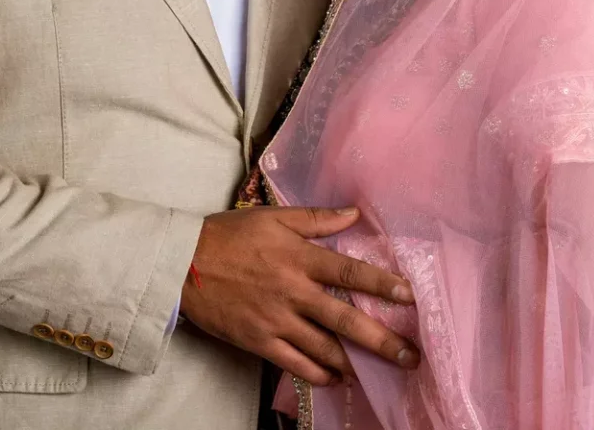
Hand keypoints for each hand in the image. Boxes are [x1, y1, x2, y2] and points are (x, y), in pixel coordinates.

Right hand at [181, 205, 419, 385]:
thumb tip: (354, 213)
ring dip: (356, 364)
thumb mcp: (273, 217)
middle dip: (382, 341)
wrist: (182, 264)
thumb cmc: (228, 235)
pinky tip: (337, 379)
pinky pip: (295, 365)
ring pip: (324, 349)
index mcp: (299, 258)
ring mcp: (276, 321)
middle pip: (346, 321)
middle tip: (411, 356)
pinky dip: (319, 375)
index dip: (382, 285)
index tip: (410, 297)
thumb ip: (316, 218)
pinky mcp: (259, 342)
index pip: (350, 273)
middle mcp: (293, 292)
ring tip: (382, 375)